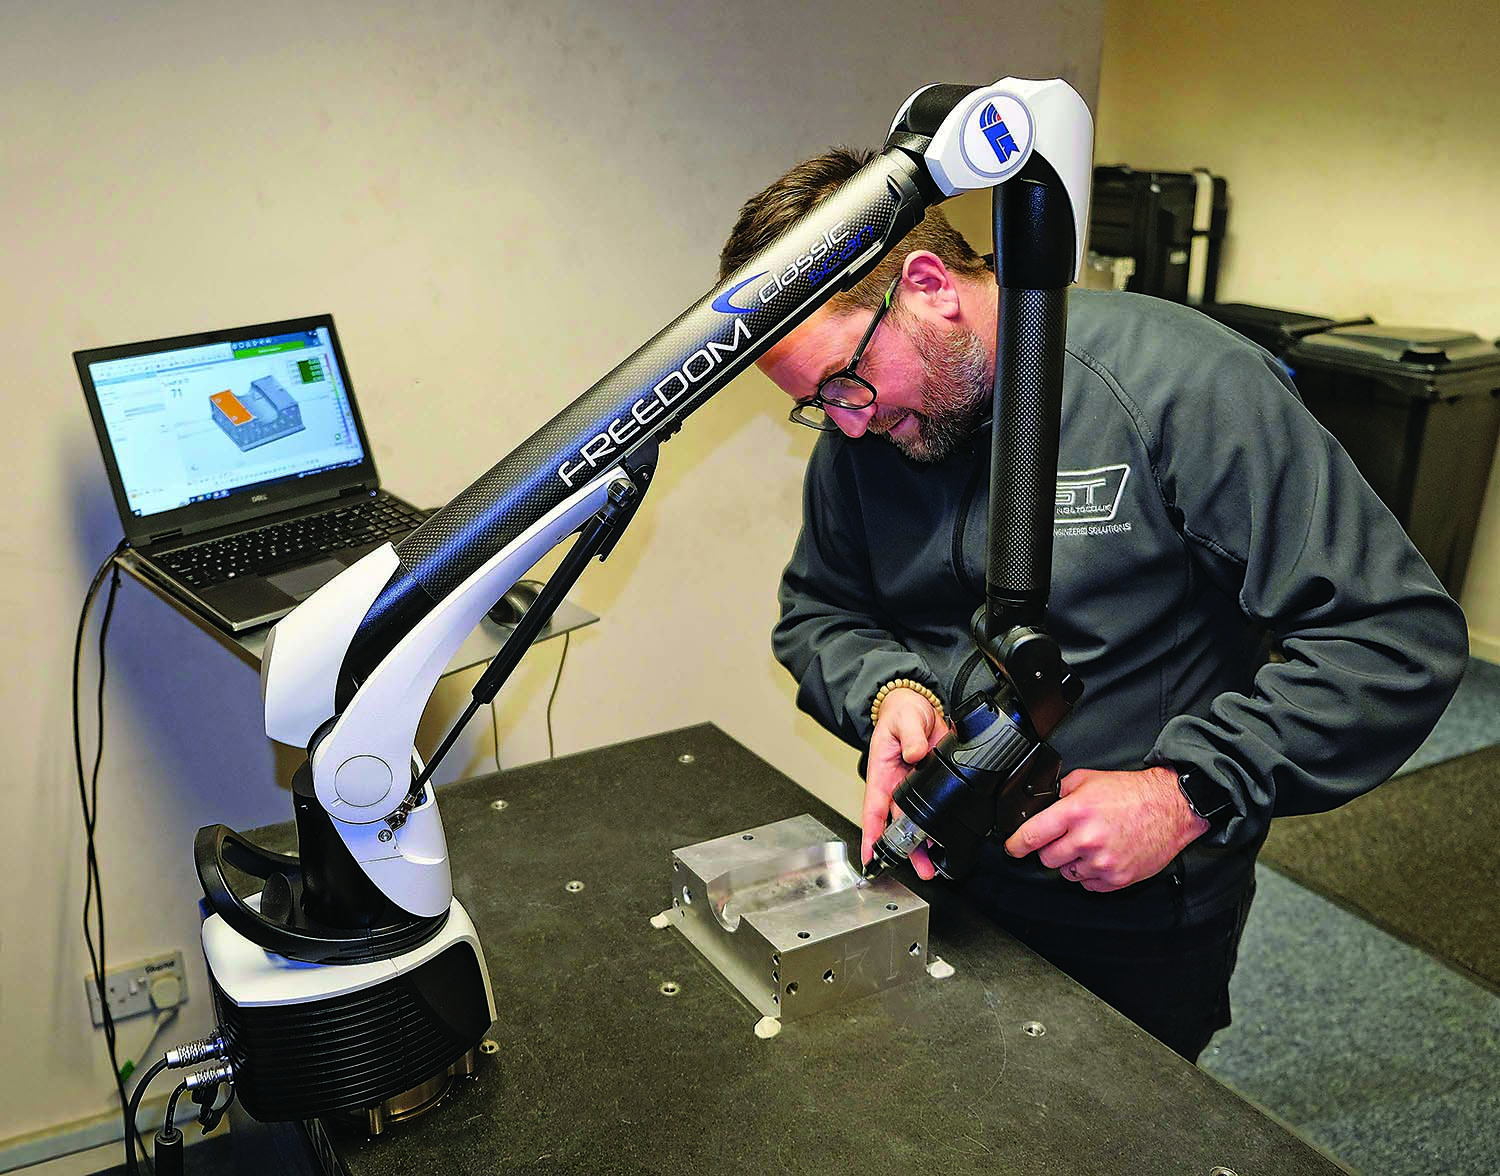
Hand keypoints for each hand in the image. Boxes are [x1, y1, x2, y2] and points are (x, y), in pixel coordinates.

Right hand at [862, 689, 947, 879]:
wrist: (919, 705)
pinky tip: (947, 840)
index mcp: (882, 774)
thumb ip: (910, 737)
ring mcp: (914, 788)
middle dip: (906, 850)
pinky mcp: (932, 785)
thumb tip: (915, 754)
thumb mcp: (905, 721)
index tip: (871, 857)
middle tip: (921, 869)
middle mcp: (896, 786)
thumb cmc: (901, 714)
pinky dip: (940, 826)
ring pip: (917, 823)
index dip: (871, 835)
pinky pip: (934, 810)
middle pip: (898, 825)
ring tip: (934, 866)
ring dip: (924, 845)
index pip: (874, 809)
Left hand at [1003, 765, 1209, 890]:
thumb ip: (1060, 792)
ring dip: (1072, 862)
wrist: (1170, 807)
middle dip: (1051, 849)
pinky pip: (1089, 885)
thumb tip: (1040, 805)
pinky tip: (1102, 856)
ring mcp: (1103, 861)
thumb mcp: (1088, 779)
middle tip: (1066, 838)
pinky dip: (1091, 874)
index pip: (1033, 835)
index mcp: (1076, 812)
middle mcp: (1087, 839)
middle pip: (1047, 859)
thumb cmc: (1132, 793)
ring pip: (1067, 873)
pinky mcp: (1117, 878)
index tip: (1012, 848)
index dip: (1016, 844)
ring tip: (1090, 844)